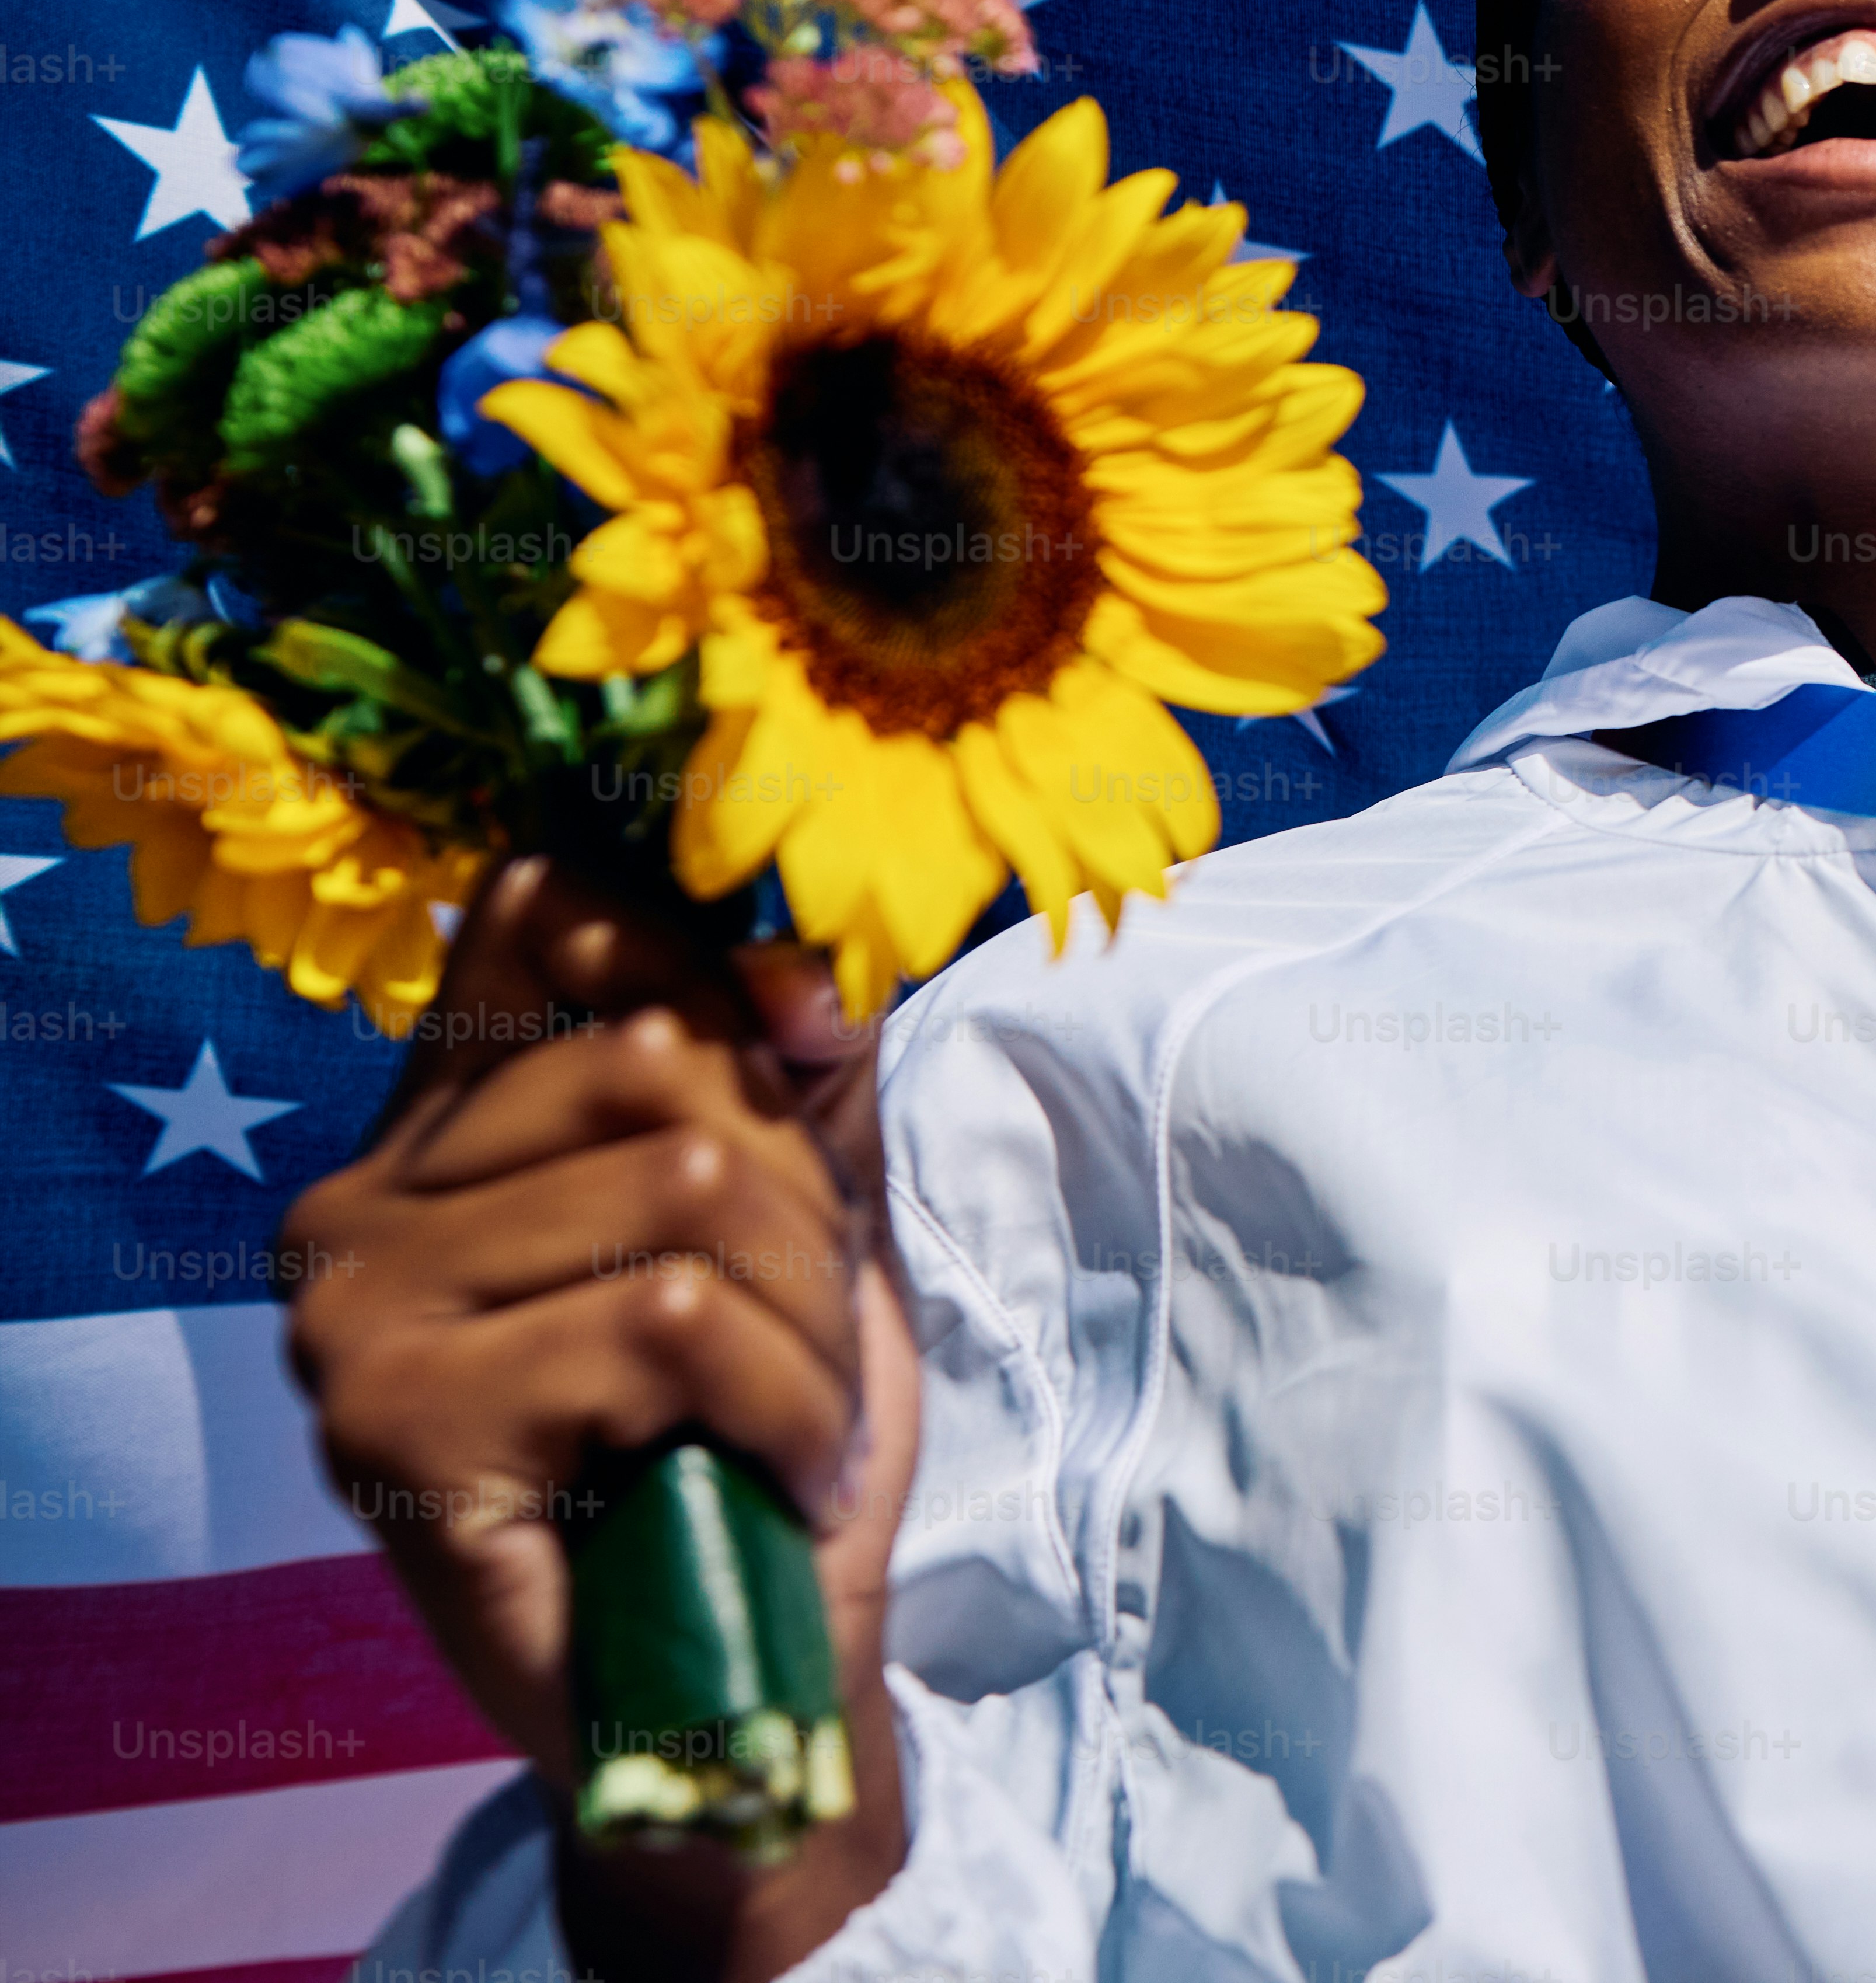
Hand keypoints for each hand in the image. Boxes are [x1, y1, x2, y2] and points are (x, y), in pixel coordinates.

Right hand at [281, 856, 915, 1982]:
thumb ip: (805, 1067)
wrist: (732, 1672)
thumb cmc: (761, 1434)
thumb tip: (799, 963)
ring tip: (784, 1415)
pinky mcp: (397, 1424)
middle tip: (800, 1339)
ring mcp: (351, 1317)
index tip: (794, 1064)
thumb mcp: (815, 1211)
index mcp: (428, 1130)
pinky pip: (675, 1318)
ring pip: (693, 1185)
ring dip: (807, 1319)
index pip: (553, 912)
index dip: (710, 966)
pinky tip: (755, 1473)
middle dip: (804, 1202)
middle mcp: (351, 1204)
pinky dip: (782, 1401)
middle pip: (667, 1060)